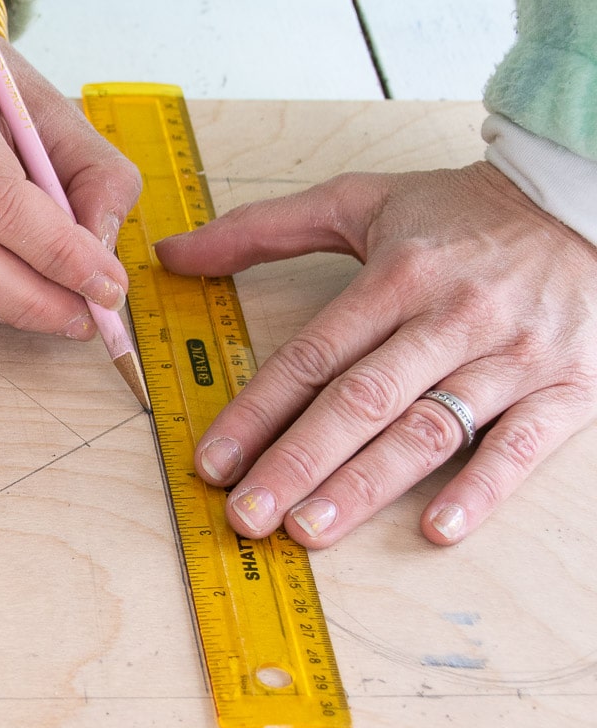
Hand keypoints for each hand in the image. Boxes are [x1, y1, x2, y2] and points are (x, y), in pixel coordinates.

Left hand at [156, 162, 596, 546]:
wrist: (588, 196)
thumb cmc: (466, 214)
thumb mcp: (361, 201)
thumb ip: (263, 229)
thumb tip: (172, 252)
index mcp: (396, 276)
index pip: (312, 356)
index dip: (257, 413)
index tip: (213, 462)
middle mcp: (450, 317)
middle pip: (360, 401)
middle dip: (296, 463)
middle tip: (247, 514)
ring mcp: (511, 356)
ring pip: (427, 428)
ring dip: (365, 486)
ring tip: (310, 530)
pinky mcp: (568, 386)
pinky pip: (522, 446)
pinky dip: (481, 489)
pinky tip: (436, 529)